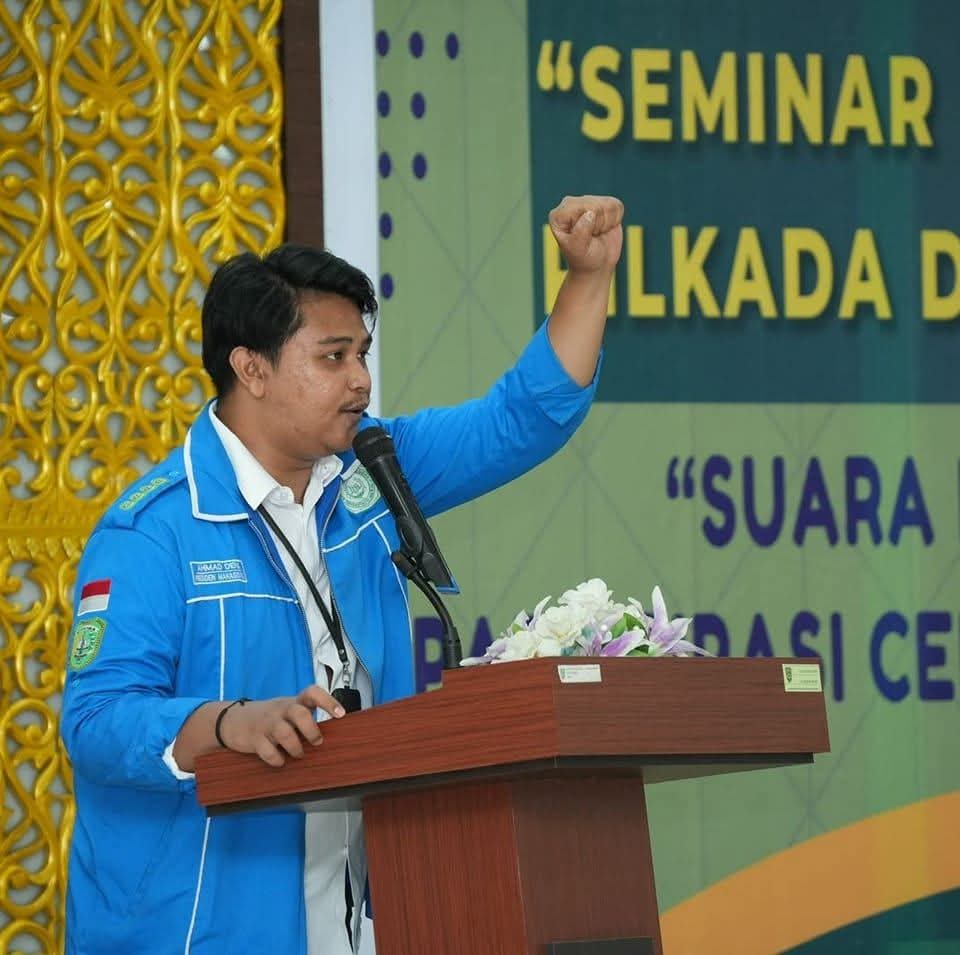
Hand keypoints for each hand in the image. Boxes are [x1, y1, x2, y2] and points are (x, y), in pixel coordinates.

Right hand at [219, 685, 344, 766]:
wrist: (232, 720)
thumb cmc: (268, 718)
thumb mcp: (287, 711)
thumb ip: (305, 718)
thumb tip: (332, 734)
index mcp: (292, 702)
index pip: (312, 693)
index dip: (328, 701)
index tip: (340, 714)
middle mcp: (281, 710)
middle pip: (300, 713)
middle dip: (311, 730)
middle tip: (317, 741)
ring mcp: (266, 724)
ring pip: (284, 733)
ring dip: (296, 748)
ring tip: (298, 754)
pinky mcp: (254, 739)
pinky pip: (267, 750)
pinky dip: (276, 759)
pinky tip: (280, 761)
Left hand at [548, 195, 623, 274]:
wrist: (596, 266)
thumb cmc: (583, 259)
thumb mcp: (578, 250)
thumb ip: (581, 232)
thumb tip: (590, 213)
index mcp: (559, 214)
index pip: (584, 208)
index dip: (590, 226)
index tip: (584, 239)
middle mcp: (571, 204)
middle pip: (598, 206)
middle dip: (599, 225)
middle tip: (592, 237)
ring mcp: (586, 202)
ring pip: (609, 205)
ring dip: (608, 223)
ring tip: (597, 233)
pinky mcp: (602, 203)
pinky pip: (617, 206)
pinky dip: (615, 220)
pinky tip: (604, 228)